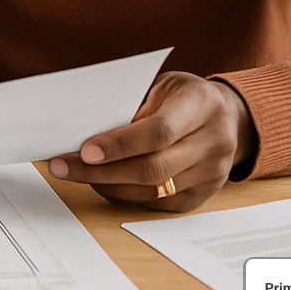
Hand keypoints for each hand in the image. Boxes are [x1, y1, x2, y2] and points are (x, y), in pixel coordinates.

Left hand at [46, 71, 257, 211]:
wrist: (228, 116)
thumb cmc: (184, 97)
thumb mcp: (163, 86)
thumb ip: (134, 107)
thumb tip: (88, 132)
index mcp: (202, 105)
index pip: (159, 132)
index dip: (120, 144)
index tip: (84, 150)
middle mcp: (214, 141)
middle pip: (153, 168)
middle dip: (101, 171)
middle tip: (63, 166)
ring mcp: (213, 173)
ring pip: (153, 190)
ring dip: (107, 185)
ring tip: (76, 173)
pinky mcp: (203, 195)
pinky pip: (158, 203)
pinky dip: (125, 195)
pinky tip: (103, 184)